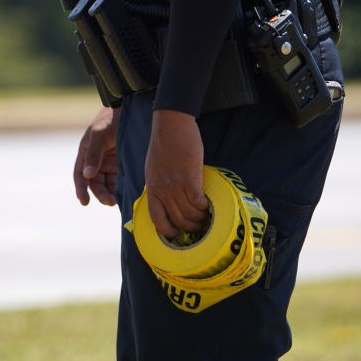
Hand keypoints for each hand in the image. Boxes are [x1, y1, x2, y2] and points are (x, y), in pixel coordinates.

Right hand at [74, 106, 119, 206]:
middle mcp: (96, 160)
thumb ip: (93, 154)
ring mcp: (109, 162)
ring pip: (107, 184)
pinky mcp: (122, 163)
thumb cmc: (111, 118)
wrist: (131, 107)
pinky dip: (120, 188)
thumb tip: (88, 175)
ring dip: (111, 193)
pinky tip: (126, 193)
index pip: (80, 175)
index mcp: (86, 152)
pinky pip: (119, 179)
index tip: (85, 202)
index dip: (81, 189)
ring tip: (119, 200)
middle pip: (95, 183)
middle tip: (110, 202)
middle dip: (100, 194)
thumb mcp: (100, 134)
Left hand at [145, 109, 208, 239]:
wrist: (171, 125)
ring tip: (206, 217)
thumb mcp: (153, 169)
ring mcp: (176, 185)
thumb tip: (167, 200)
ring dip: (200, 218)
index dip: (166, 231)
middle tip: (199, 227)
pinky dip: (205, 207)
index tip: (175, 235)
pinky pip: (198, 202)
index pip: (156, 218)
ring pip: (189, 213)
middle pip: (177, 219)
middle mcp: (162, 190)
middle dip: (189, 227)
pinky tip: (209, 205)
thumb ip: (159, 185)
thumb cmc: (163, 144)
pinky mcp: (190, 177)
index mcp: (152, 188)